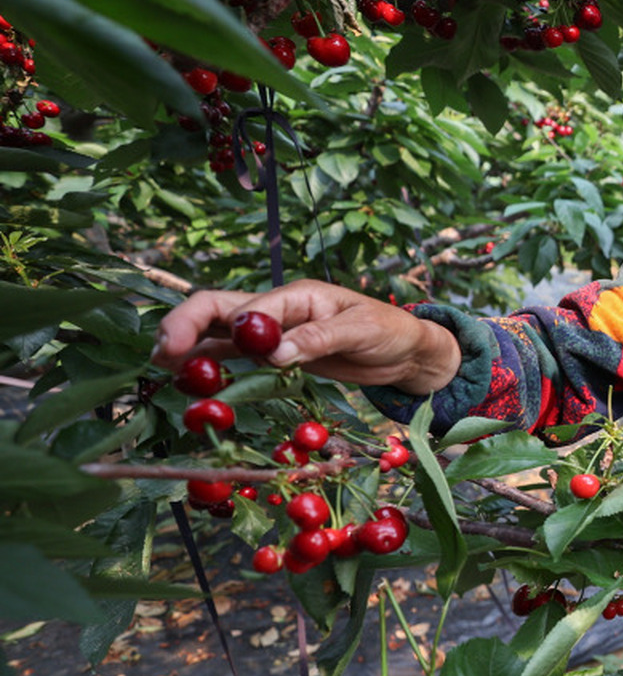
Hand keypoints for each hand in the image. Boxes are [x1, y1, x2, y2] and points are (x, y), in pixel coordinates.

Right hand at [152, 280, 461, 395]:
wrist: (407, 352)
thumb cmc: (390, 331)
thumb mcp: (362, 331)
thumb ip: (318, 339)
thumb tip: (275, 353)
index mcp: (296, 296)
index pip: (248, 306)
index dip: (224, 328)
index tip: (205, 352)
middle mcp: (277, 310)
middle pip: (217, 309)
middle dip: (185, 326)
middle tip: (162, 355)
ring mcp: (272, 332)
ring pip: (217, 333)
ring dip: (188, 347)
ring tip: (162, 368)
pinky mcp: (275, 355)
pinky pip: (233, 356)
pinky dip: (209, 365)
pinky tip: (188, 379)